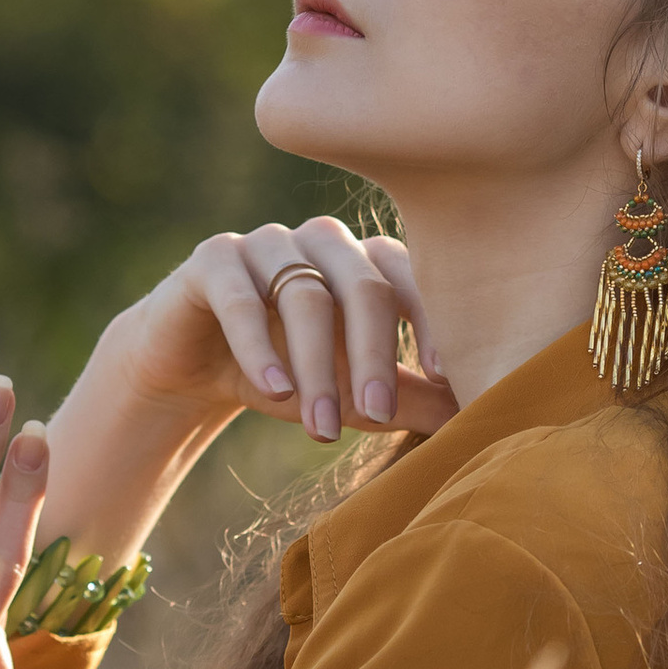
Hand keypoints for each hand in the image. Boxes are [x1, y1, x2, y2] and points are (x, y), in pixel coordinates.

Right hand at [100, 215, 457, 451]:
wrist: (193, 370)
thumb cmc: (287, 374)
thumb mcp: (349, 392)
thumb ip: (407, 399)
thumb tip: (474, 418)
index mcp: (365, 261)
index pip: (409, 277)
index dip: (429, 320)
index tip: (445, 375)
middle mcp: (323, 240)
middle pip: (363, 286)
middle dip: (373, 357)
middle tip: (380, 415)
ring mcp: (268, 242)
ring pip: (305, 296)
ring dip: (316, 368)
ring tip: (321, 427)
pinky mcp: (213, 258)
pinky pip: (241, 299)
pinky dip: (260, 347)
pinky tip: (275, 392)